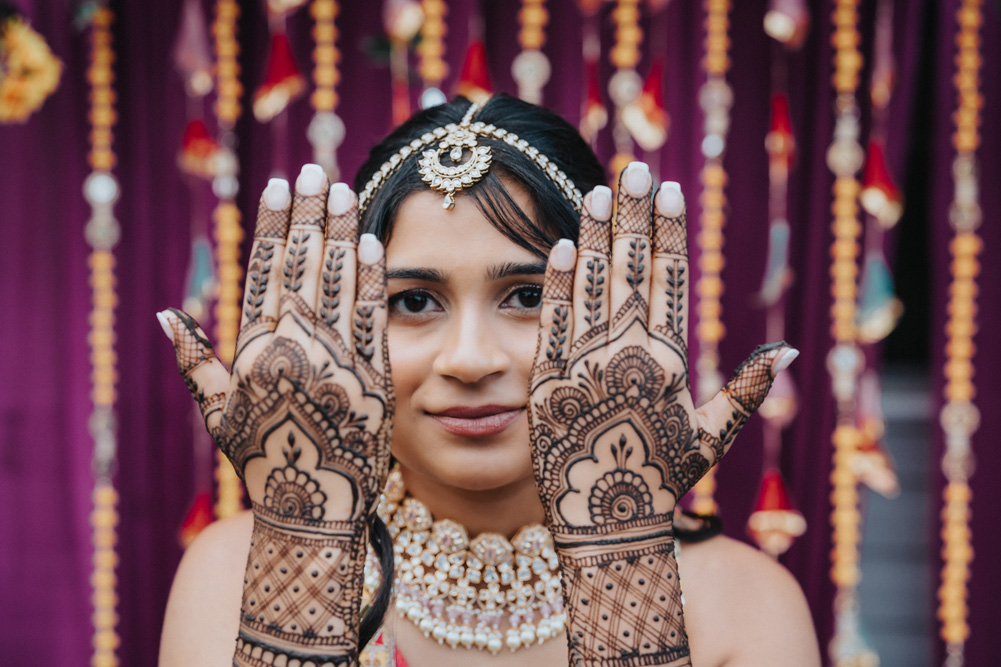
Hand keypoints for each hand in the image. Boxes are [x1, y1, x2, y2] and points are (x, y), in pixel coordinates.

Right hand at [159, 165, 392, 663]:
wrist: (315, 507)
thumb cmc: (262, 460)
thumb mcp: (218, 414)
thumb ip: (196, 362)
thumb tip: (164, 315)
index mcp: (255, 352)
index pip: (263, 273)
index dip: (272, 227)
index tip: (278, 188)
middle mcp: (295, 350)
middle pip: (302, 267)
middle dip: (308, 215)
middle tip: (315, 170)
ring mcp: (337, 361)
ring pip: (338, 284)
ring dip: (341, 232)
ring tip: (343, 189)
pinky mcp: (375, 376)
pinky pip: (373, 317)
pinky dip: (372, 278)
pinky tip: (373, 242)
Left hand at [528, 162, 795, 665]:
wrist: (604, 521)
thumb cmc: (665, 480)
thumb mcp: (713, 435)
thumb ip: (747, 388)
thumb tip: (788, 348)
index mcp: (669, 362)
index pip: (671, 281)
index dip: (668, 233)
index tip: (666, 191)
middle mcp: (627, 355)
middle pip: (632, 271)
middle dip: (632, 216)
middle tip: (633, 168)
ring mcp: (583, 365)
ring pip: (591, 286)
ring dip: (596, 235)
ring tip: (598, 190)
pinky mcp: (545, 381)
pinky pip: (551, 322)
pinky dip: (557, 284)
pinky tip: (562, 245)